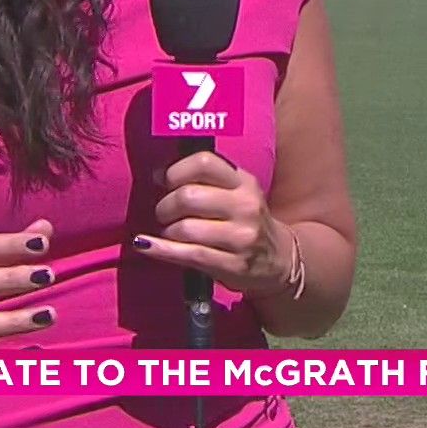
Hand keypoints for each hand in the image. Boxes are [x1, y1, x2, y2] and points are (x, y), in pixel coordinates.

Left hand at [133, 151, 290, 297]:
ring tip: (169, 233)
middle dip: (165, 206)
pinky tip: (147, 246)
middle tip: (164, 213)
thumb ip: (206, 181)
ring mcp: (241, 237)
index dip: (176, 171)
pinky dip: (160, 249)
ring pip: (184, 228)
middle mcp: (245, 206)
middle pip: (188, 197)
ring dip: (166, 231)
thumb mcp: (237, 194)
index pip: (204, 162)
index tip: (165, 182)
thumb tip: (157, 175)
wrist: (279, 260)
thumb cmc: (245, 222)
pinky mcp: (233, 265)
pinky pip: (187, 254)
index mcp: (244, 182)